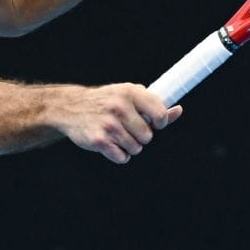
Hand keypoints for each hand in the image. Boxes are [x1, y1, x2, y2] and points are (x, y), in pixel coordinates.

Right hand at [53, 84, 180, 164]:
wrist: (71, 108)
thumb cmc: (107, 102)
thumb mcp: (129, 97)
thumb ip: (153, 105)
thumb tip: (178, 111)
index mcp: (131, 92)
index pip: (160, 114)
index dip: (159, 123)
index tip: (153, 122)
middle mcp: (120, 107)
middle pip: (148, 136)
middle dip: (140, 137)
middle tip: (127, 128)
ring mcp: (109, 124)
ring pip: (135, 148)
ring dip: (129, 146)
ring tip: (116, 135)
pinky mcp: (99, 140)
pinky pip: (122, 157)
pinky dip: (118, 155)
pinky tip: (109, 144)